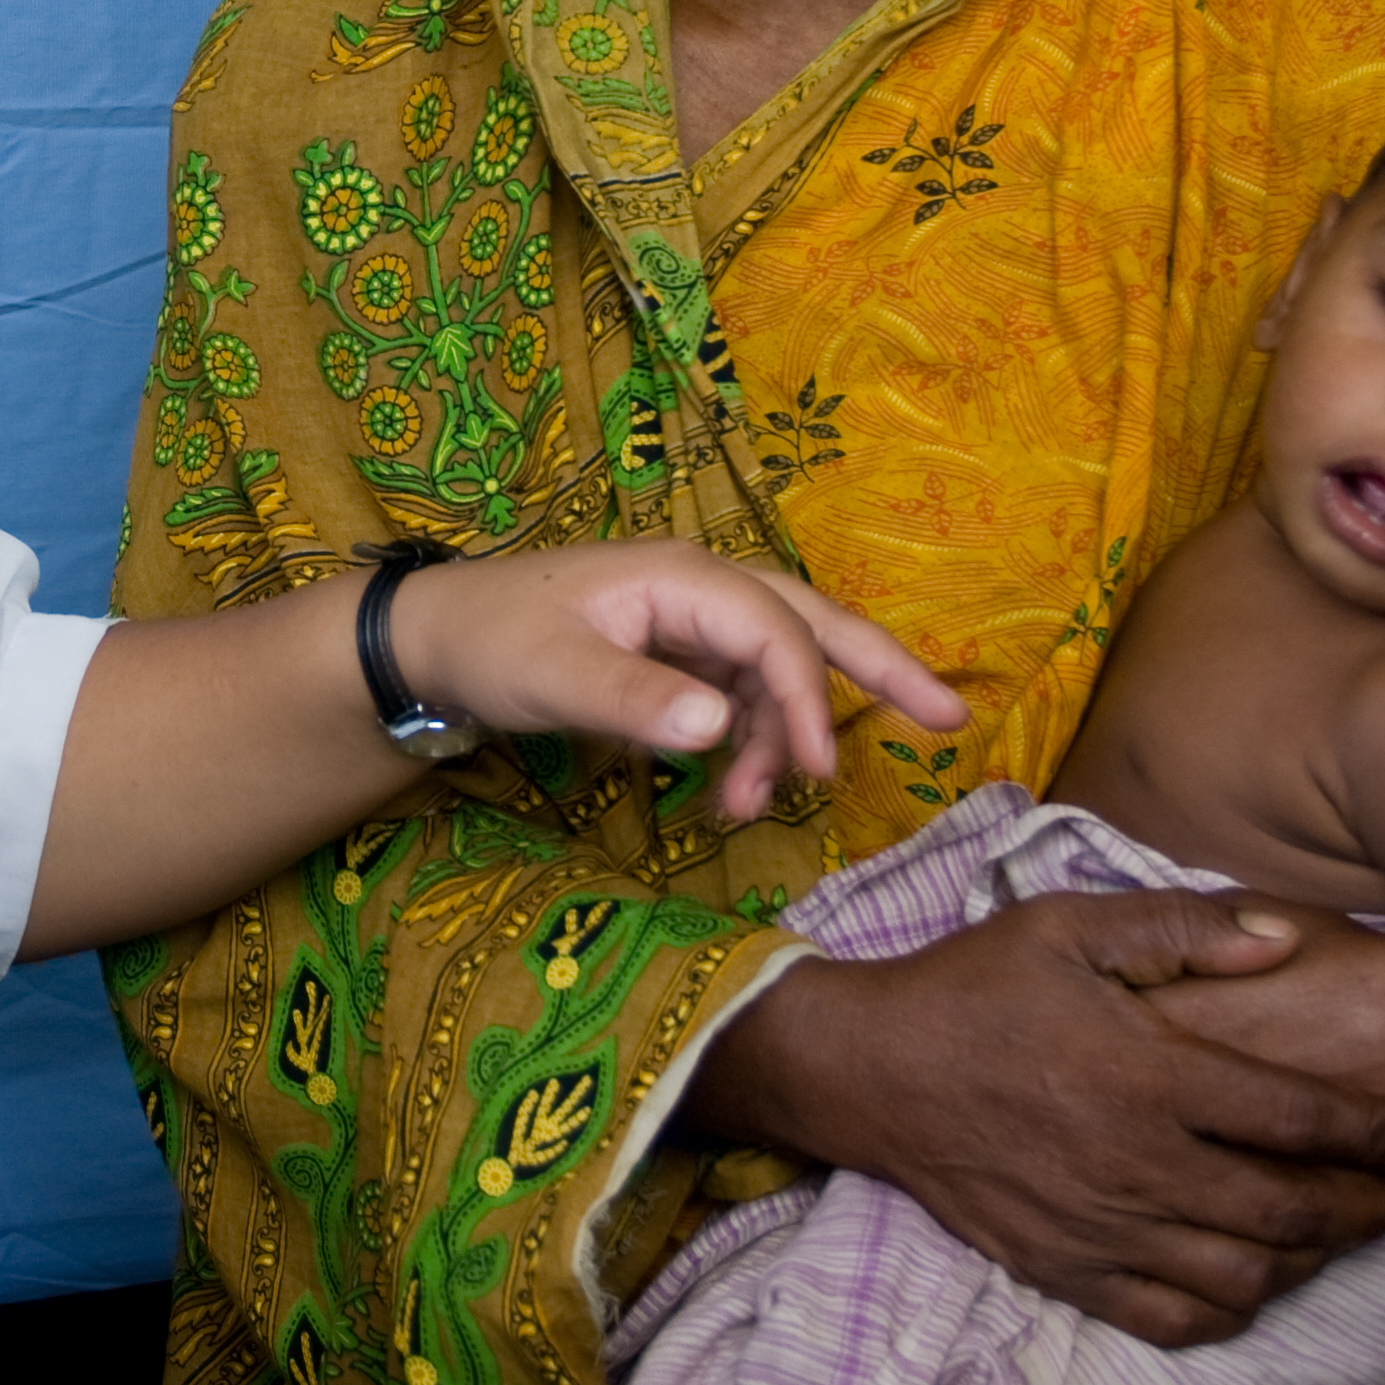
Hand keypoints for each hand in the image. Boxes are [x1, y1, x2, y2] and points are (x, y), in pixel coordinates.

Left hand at [390, 541, 965, 820]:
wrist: (434, 642)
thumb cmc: (491, 643)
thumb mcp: (555, 676)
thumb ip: (638, 701)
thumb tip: (722, 725)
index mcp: (680, 578)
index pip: (773, 632)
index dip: (804, 701)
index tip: (813, 773)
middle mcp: (698, 590)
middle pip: (810, 623)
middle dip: (880, 668)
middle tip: (950, 719)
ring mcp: (689, 623)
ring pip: (773, 670)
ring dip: (782, 733)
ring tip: (752, 806)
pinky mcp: (675, 656)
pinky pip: (739, 692)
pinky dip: (751, 738)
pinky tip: (730, 790)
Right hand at [683, 890, 1384, 1344]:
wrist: (871, 1070)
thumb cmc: (974, 986)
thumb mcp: (1068, 925)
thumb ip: (1179, 928)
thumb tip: (1280, 937)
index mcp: (1146, 1074)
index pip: (1295, 1116)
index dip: (1376, 1131)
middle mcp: (1135, 1163)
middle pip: (1289, 1209)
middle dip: (1366, 1203)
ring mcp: (1102, 1228)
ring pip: (1244, 1274)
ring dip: (1311, 1259)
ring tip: (1340, 1227)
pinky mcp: (1068, 1270)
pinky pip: (1175, 1317)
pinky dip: (1232, 1307)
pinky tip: (1253, 1277)